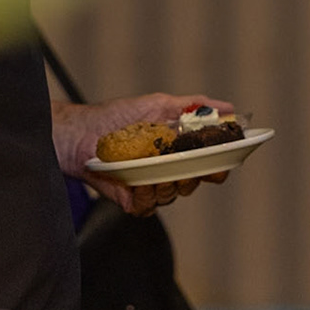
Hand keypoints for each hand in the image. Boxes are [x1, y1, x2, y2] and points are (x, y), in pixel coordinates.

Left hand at [52, 92, 235, 215]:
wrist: (82, 132)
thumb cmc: (117, 116)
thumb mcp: (159, 103)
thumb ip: (193, 106)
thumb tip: (228, 107)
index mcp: (178, 150)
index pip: (209, 164)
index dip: (218, 165)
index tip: (220, 160)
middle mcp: (168, 171)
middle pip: (194, 182)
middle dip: (192, 174)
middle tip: (182, 162)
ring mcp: (151, 187)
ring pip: (172, 194)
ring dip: (166, 181)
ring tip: (153, 167)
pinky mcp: (133, 201)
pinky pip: (149, 206)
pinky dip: (147, 195)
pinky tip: (140, 181)